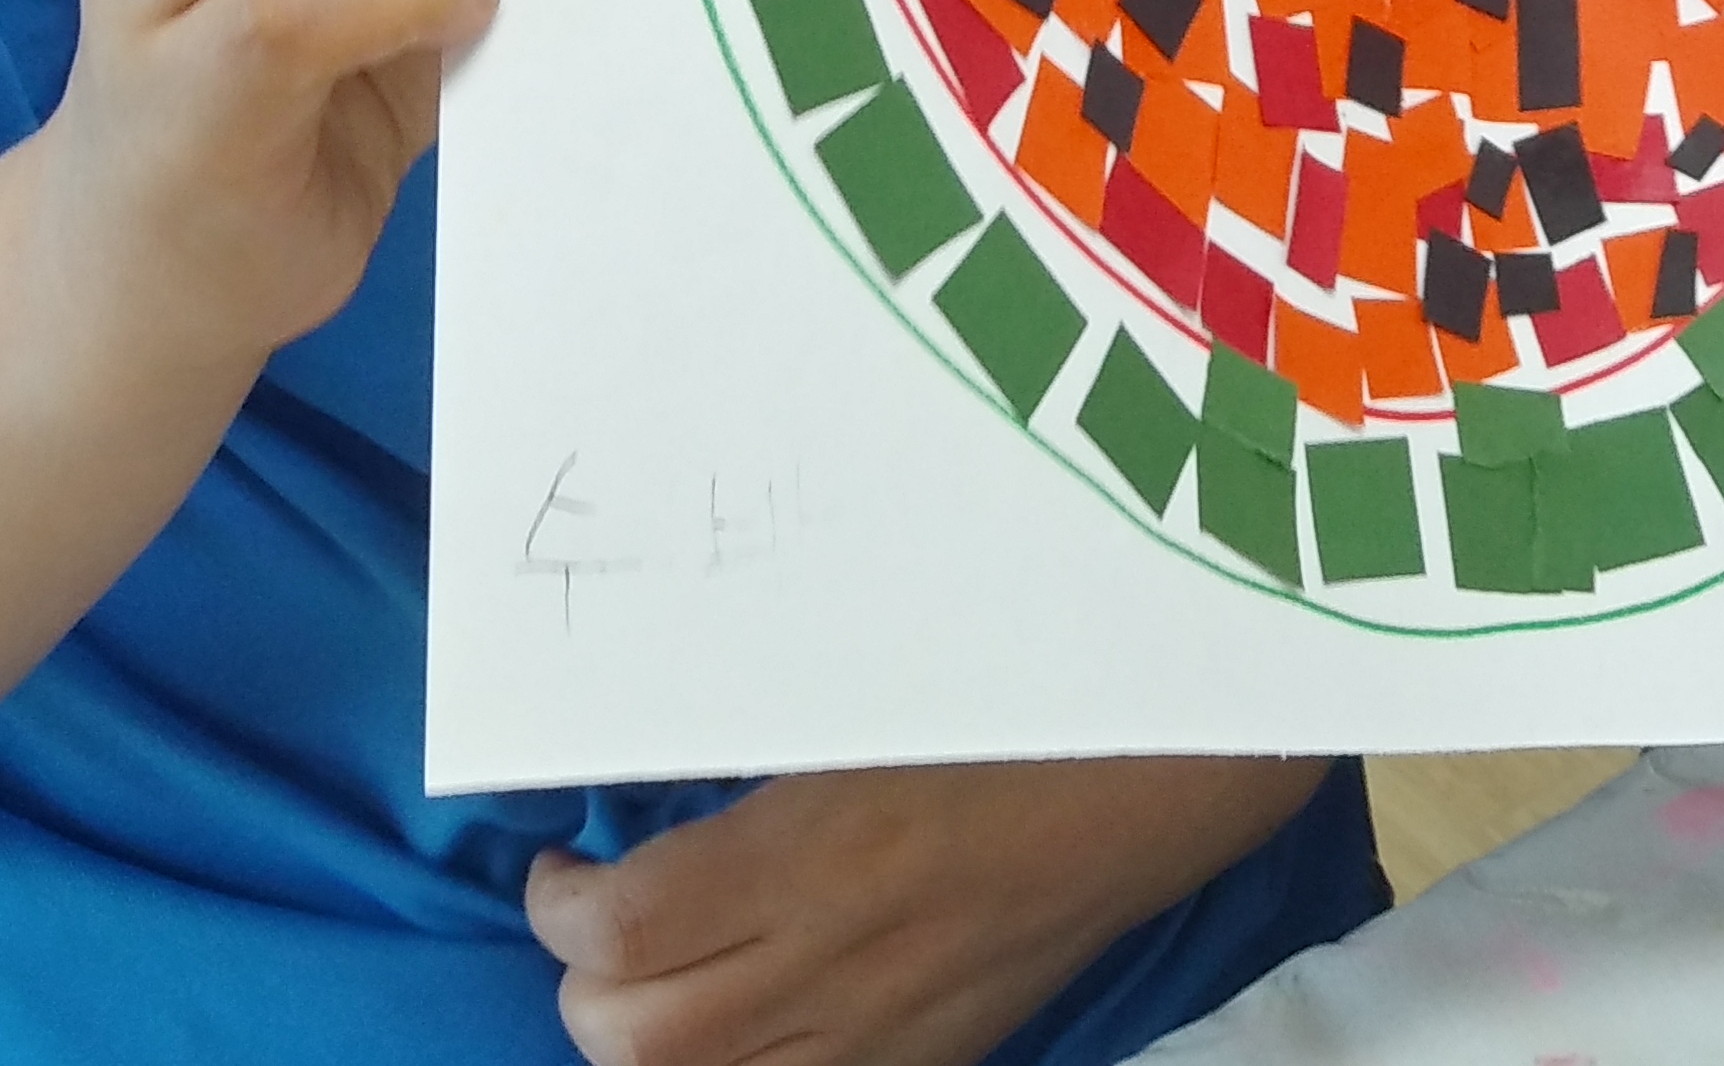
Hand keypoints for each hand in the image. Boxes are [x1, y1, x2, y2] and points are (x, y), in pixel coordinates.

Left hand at [530, 757, 1334, 1065]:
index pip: (621, 926)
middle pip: (633, 1034)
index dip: (559, 903)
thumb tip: (650, 747)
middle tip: (600, 917)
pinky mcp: (928, 1059)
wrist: (1164, 776)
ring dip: (646, 1038)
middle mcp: (833, 958)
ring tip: (652, 976)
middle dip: (585, 981)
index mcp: (816, 849)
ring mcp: (881, 1028)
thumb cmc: (1020, 699)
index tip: (564, 863)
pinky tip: (741, 1014)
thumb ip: (762, 734)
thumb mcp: (873, 694)